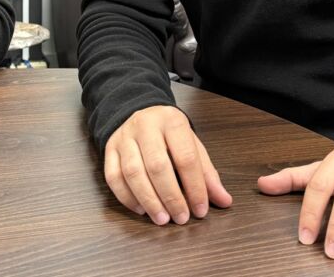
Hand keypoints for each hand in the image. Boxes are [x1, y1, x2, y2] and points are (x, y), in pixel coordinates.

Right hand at [103, 105, 231, 225]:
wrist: (141, 114)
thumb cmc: (170, 134)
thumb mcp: (192, 145)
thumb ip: (207, 173)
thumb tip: (224, 200)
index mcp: (172, 121)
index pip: (185, 157)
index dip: (195, 187)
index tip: (200, 210)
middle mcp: (146, 126)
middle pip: (157, 166)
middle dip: (171, 197)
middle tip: (181, 218)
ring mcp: (124, 137)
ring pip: (133, 173)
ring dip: (149, 200)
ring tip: (162, 219)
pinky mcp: (109, 149)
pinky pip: (113, 177)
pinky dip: (127, 198)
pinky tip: (141, 209)